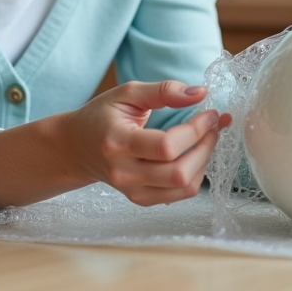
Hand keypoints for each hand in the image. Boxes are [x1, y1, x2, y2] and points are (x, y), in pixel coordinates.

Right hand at [62, 80, 230, 206]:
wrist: (76, 147)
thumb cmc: (101, 116)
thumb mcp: (127, 93)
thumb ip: (163, 91)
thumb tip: (200, 93)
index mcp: (117, 143)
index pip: (166, 146)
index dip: (196, 130)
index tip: (210, 113)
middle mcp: (123, 172)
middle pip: (178, 172)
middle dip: (206, 146)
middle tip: (214, 125)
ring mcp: (132, 191)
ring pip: (184, 187)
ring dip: (205, 161)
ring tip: (208, 139)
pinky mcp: (140, 199)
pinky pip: (179, 195)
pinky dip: (195, 175)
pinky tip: (195, 155)